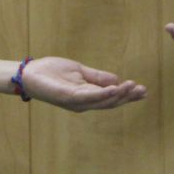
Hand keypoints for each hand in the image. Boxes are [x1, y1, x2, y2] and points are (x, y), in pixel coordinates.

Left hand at [19, 56, 147, 111]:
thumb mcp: (80, 71)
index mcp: (87, 96)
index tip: (143, 90)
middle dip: (127, 97)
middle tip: (143, 91)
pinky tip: (115, 88)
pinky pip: (89, 97)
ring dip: (119, 95)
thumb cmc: (52, 72)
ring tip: (132, 87)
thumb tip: (116, 79)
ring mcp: (76, 102)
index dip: (127, 95)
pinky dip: (104, 93)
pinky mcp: (68, 98)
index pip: (111, 97)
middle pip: (110, 102)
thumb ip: (97, 77)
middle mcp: (83, 103)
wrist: (30, 73)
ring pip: (103, 101)